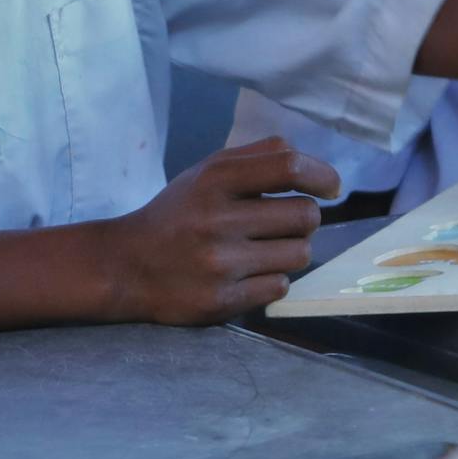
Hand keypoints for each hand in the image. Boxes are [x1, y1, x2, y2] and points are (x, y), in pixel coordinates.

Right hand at [91, 140, 343, 324]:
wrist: (125, 266)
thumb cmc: (177, 213)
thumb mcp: (207, 172)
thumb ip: (258, 157)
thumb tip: (313, 164)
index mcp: (215, 180)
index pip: (288, 166)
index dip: (321, 175)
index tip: (332, 188)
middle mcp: (217, 220)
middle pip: (305, 215)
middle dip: (304, 219)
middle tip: (284, 224)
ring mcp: (220, 264)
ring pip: (300, 254)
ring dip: (292, 250)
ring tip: (266, 249)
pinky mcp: (221, 301)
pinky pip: (280, 286)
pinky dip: (273, 279)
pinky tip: (250, 273)